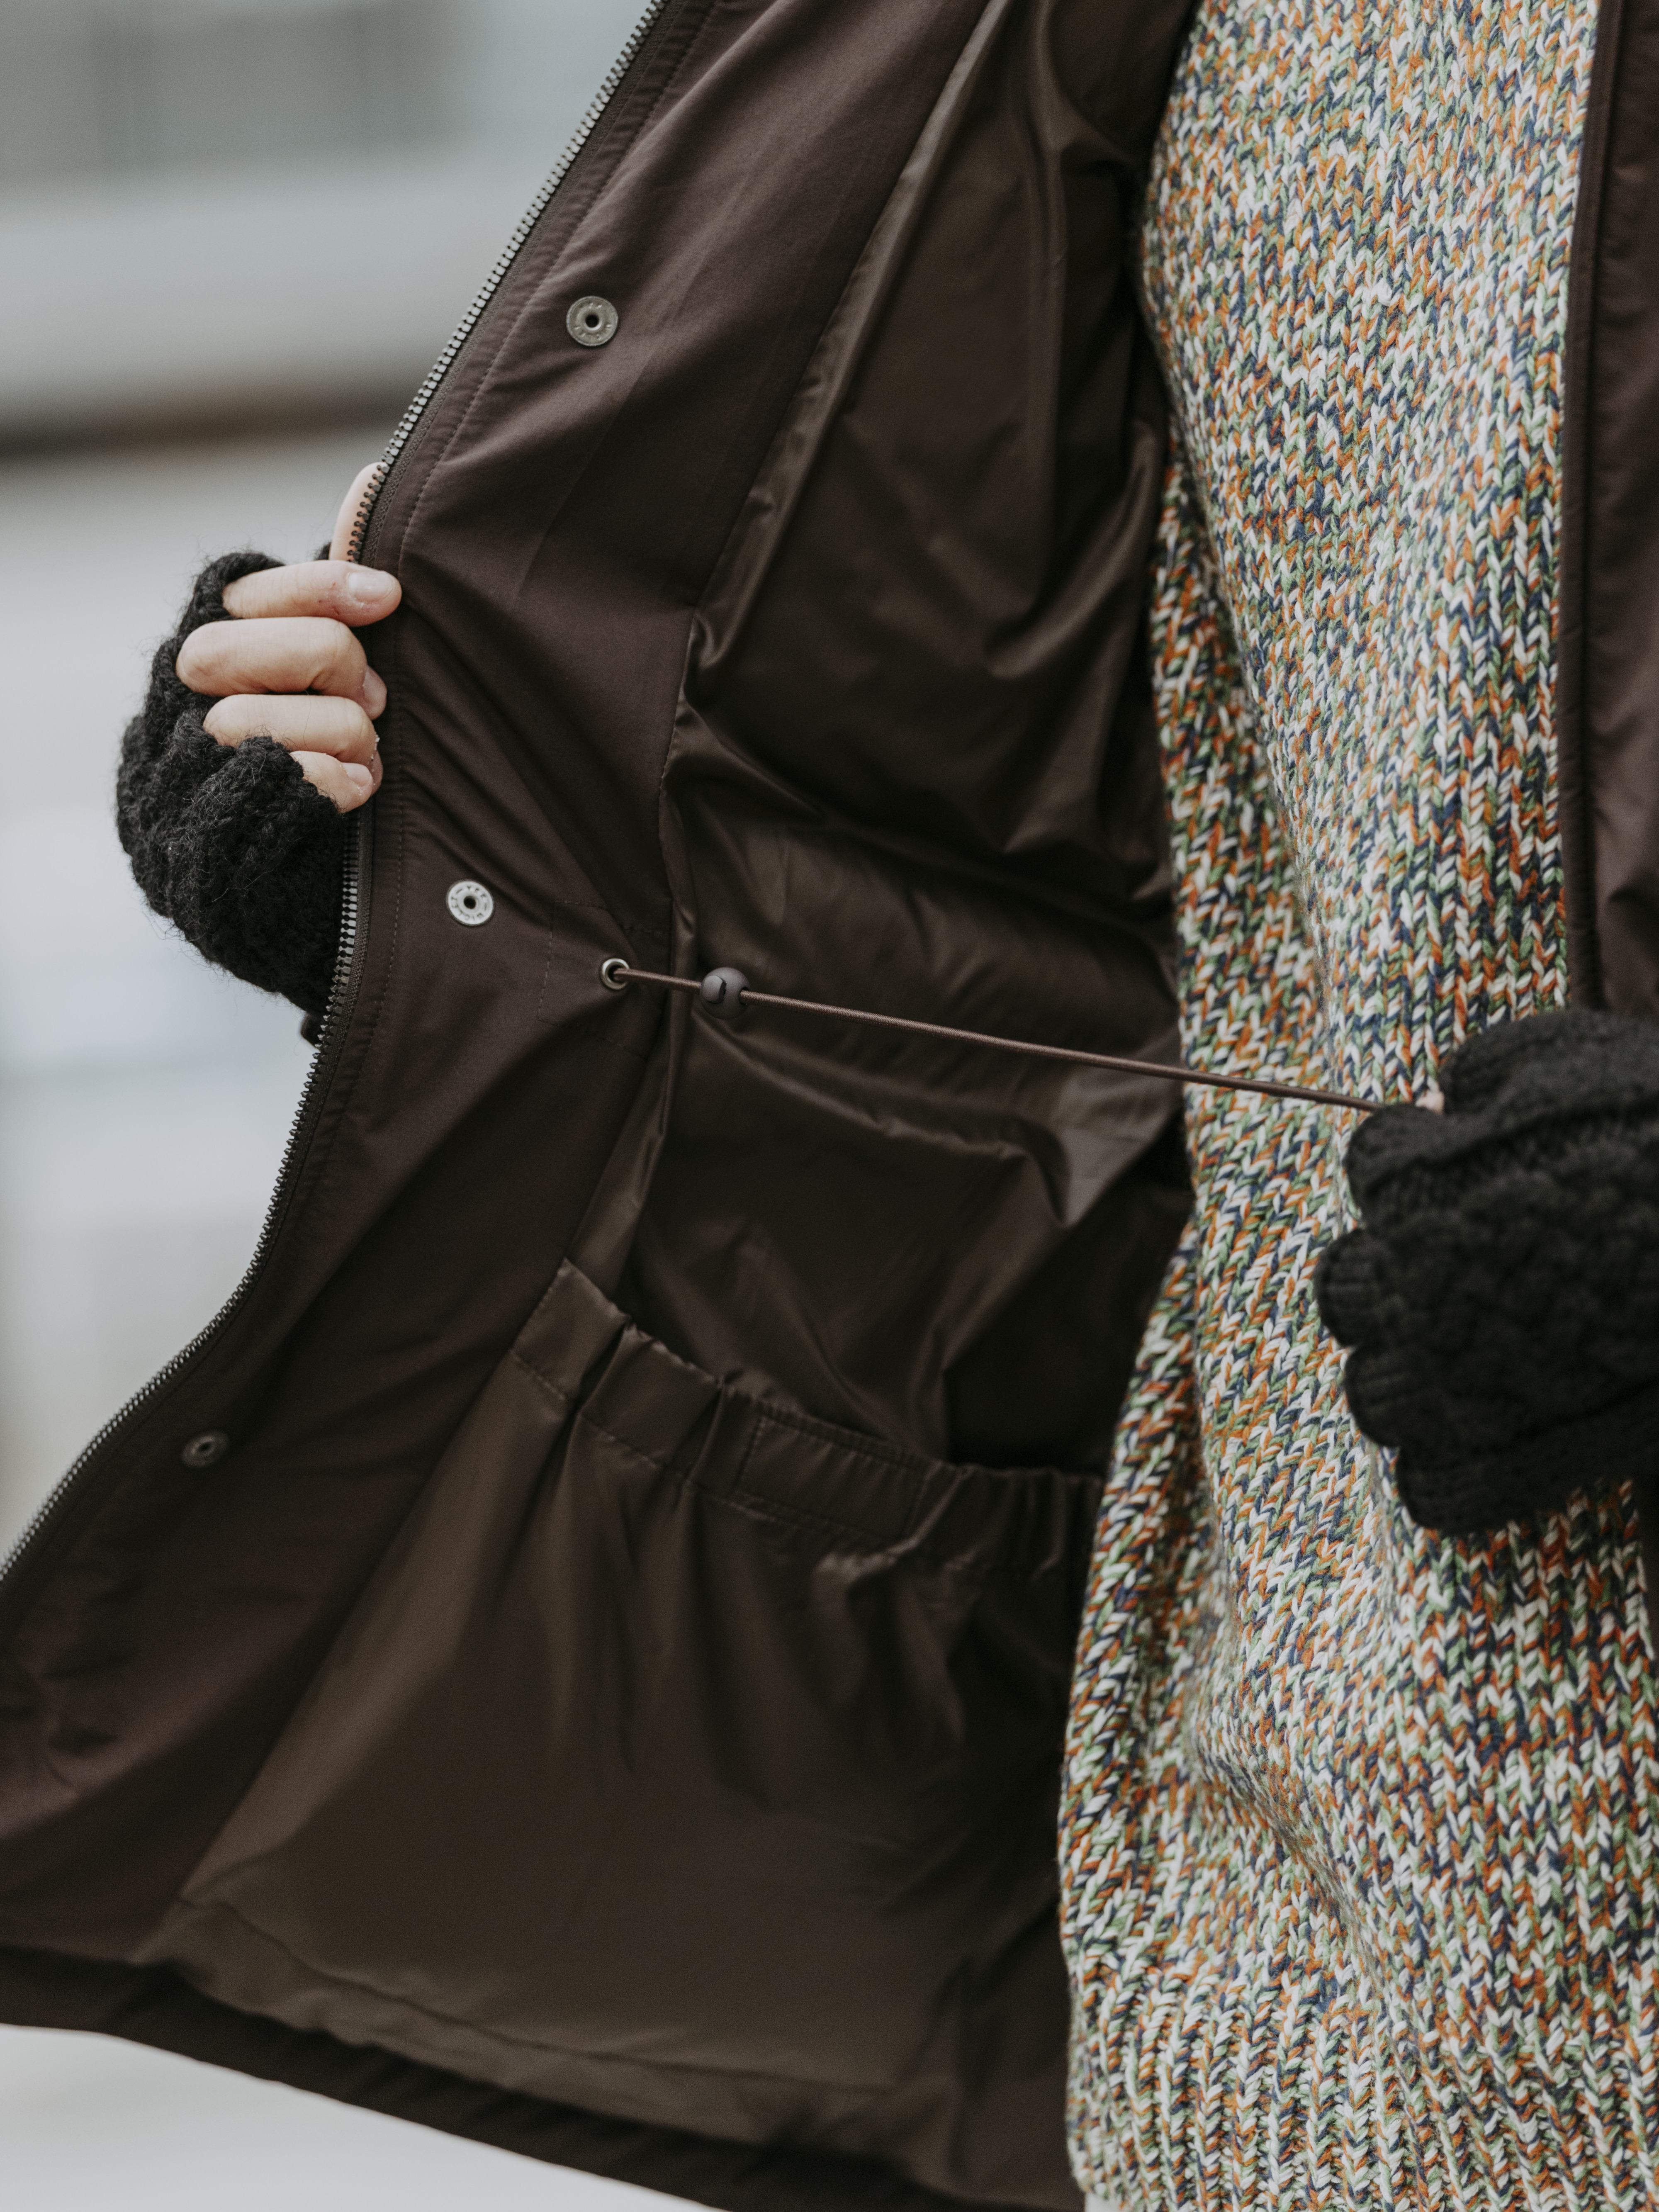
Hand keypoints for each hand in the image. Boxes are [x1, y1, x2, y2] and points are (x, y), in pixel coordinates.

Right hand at [173, 464, 398, 813]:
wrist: (312, 882)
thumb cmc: (332, 752)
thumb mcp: (337, 662)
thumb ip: (340, 589)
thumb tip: (371, 482)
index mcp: (205, 651)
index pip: (240, 593)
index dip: (318, 587)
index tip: (390, 597)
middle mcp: (174, 707)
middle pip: (226, 651)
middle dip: (323, 665)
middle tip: (374, 697)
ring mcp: (179, 774)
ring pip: (246, 723)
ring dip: (339, 734)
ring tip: (369, 755)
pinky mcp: (200, 841)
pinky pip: (270, 788)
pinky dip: (333, 783)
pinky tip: (357, 790)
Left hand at [1314, 1010, 1658, 1532]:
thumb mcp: (1577, 1065)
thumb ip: (1497, 1072)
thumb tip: (1451, 1094)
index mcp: (1414, 1184)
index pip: (1373, 1164)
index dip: (1424, 1160)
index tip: (1473, 1165)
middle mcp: (1412, 1286)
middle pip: (1345, 1292)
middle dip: (1391, 1276)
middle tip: (1459, 1271)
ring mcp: (1457, 1381)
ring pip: (1375, 1395)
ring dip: (1410, 1374)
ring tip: (1475, 1358)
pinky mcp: (1512, 1458)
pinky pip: (1436, 1486)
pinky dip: (1452, 1468)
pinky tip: (1493, 1438)